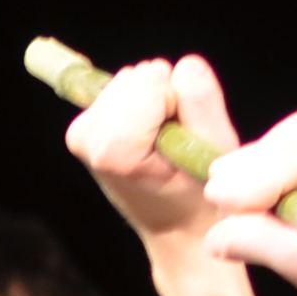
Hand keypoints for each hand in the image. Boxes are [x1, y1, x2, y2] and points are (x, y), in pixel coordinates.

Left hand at [67, 55, 296, 295]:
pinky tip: (152, 140)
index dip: (182, 107)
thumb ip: (202, 104)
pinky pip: (128, 86)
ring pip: (135, 77)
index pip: (155, 82)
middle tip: (175, 147)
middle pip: (142, 75)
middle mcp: (86, 138)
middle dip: (168, 103)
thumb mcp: (215, 154)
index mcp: (112, 149)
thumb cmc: (201, 199)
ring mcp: (82, 132)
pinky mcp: (86, 125)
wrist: (177, 231)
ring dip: (159, 105)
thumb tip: (185, 64)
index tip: (184, 145)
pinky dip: (147, 106)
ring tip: (165, 147)